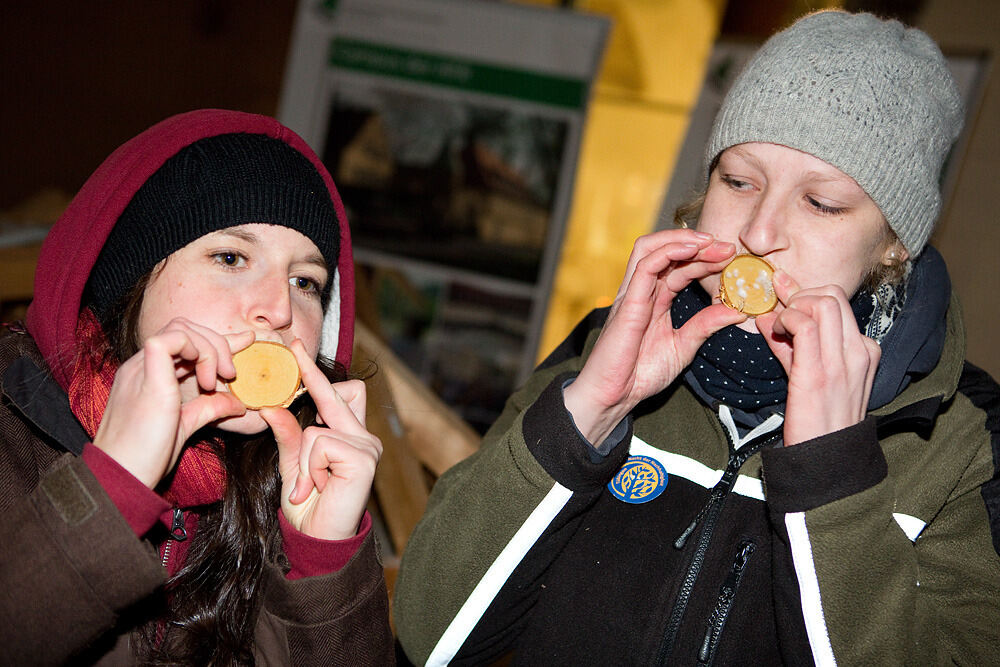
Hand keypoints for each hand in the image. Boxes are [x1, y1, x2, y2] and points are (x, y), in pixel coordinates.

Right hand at [93, 318, 252, 487]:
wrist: (120, 476)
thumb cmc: (145, 456)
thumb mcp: (183, 425)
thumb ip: (208, 408)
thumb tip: (238, 404)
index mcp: (147, 374)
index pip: (183, 341)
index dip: (217, 340)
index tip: (247, 342)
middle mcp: (140, 366)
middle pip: (183, 327)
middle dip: (216, 343)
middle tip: (230, 374)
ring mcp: (140, 368)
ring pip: (180, 328)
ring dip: (209, 347)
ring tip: (218, 378)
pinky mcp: (146, 376)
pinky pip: (171, 339)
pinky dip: (196, 348)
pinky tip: (206, 377)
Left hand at [262, 340, 382, 540]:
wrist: (317, 540)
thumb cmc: (307, 505)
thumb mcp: (292, 465)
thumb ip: (287, 435)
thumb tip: (270, 406)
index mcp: (350, 435)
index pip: (337, 393)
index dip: (315, 371)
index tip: (296, 347)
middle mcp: (365, 437)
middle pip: (338, 394)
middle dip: (313, 383)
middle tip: (294, 358)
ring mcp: (368, 447)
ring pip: (317, 430)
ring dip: (305, 459)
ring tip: (311, 485)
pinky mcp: (364, 459)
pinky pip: (321, 445)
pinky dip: (311, 468)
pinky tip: (318, 488)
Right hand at [564, 229, 745, 445]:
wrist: (615, 395)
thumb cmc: (641, 373)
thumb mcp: (684, 346)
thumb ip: (706, 325)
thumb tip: (739, 310)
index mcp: (655, 300)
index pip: (680, 267)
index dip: (706, 259)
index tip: (732, 258)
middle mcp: (643, 291)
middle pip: (667, 251)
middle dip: (700, 245)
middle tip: (728, 247)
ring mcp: (633, 294)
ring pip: (650, 248)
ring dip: (682, 240)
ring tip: (710, 242)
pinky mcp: (628, 302)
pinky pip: (645, 266)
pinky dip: (668, 251)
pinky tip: (691, 250)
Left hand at [755, 270, 880, 445]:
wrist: (827, 458)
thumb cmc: (817, 418)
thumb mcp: (809, 374)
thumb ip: (792, 345)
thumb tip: (768, 317)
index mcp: (863, 350)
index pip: (838, 303)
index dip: (806, 296)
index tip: (784, 301)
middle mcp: (859, 351)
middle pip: (833, 295)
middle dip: (800, 294)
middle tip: (781, 314)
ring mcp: (843, 361)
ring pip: (823, 302)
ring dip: (792, 305)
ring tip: (779, 325)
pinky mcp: (819, 373)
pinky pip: (804, 325)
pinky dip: (786, 319)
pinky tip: (775, 331)